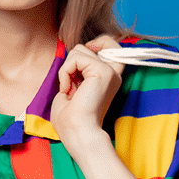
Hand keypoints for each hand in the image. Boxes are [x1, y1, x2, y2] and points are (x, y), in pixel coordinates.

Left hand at [50, 35, 124, 155]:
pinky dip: (65, 72)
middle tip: (71, 86)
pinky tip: (69, 89)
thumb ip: (75, 70)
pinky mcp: (103, 71)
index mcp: (108, 78)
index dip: (93, 45)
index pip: (108, 45)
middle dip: (71, 63)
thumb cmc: (71, 120)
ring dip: (67, 69)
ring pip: (79, 49)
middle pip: (88, 46)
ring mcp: (109, 71)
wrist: (78, 133)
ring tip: (70, 89)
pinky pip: (75, 58)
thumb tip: (73, 55)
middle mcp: (113, 73)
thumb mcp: (71, 89)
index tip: (78, 65)